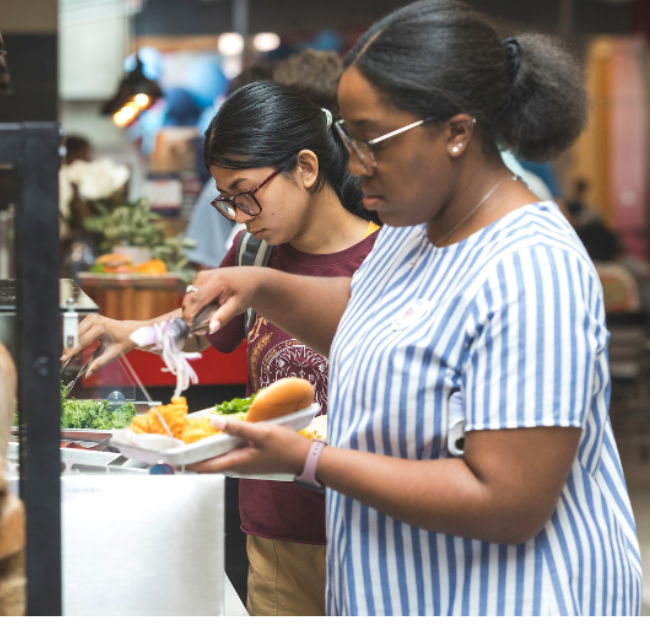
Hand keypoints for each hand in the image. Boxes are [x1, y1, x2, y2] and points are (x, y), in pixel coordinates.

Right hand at [61, 313, 141, 376]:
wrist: (131, 330)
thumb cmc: (125, 341)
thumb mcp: (114, 354)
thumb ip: (100, 363)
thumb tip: (88, 374)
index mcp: (101, 327)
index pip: (82, 341)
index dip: (72, 352)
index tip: (63, 360)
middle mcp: (94, 320)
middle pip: (76, 337)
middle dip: (70, 351)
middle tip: (65, 363)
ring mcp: (91, 317)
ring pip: (75, 334)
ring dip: (72, 347)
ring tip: (72, 360)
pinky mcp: (89, 318)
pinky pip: (78, 331)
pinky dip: (76, 342)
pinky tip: (76, 353)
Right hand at [182, 267, 261, 333]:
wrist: (249, 279)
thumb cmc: (244, 293)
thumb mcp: (237, 306)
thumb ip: (224, 317)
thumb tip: (211, 329)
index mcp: (215, 281)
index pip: (195, 301)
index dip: (190, 317)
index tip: (194, 330)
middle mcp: (203, 276)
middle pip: (188, 300)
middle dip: (190, 316)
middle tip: (200, 329)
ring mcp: (199, 276)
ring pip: (188, 299)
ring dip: (192, 311)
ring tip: (205, 320)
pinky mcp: (198, 279)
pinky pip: (191, 295)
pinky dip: (194, 305)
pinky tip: (205, 311)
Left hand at [187, 416, 311, 475]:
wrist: (306, 459)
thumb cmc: (285, 447)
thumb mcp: (261, 433)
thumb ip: (237, 428)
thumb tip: (213, 423)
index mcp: (237, 463)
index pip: (206, 466)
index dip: (189, 463)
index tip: (173, 458)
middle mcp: (239, 466)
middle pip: (212, 463)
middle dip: (196, 455)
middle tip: (181, 443)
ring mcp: (246, 464)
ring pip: (222, 458)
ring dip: (210, 450)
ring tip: (197, 437)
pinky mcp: (253, 460)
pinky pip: (232, 454)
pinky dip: (223, 446)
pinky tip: (224, 435)